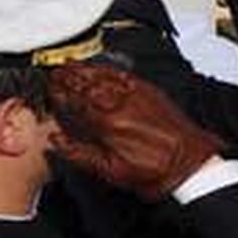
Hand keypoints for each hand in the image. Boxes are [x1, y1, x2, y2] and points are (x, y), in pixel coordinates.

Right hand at [49, 63, 224, 200]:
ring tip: (71, 66)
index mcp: (108, 124)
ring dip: (87, 71)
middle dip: (69, 78)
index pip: (77, 103)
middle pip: (89, 86)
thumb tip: (55, 142)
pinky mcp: (152, 93)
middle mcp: (122, 105)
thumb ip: (78, 154)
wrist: (188, 164)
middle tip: (55, 73)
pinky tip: (103, 68)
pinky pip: (126, 76)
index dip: (61, 95)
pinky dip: (111, 70)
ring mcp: (138, 96)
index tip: (49, 90)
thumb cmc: (153, 170)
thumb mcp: (109, 171)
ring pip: (106, 77)